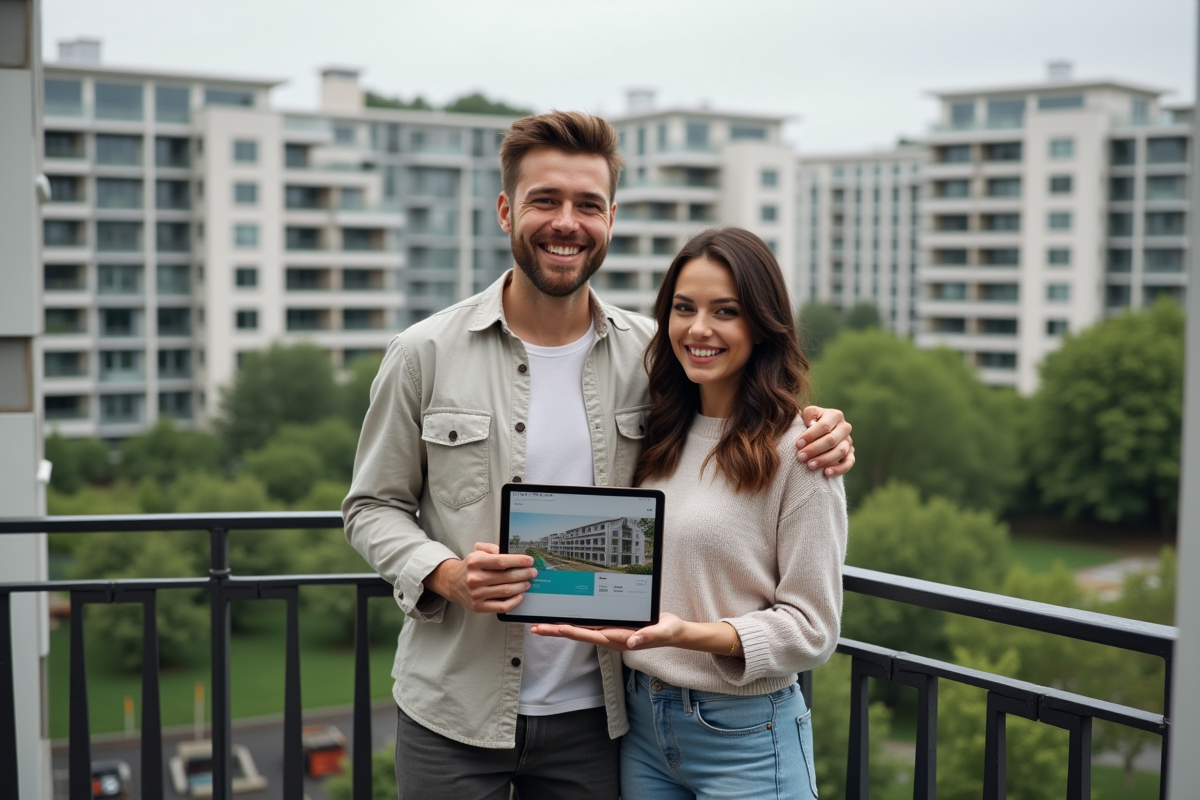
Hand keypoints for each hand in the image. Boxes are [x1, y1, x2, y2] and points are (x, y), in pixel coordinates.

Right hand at [426, 543, 535, 613]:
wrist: (452, 582)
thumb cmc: (470, 566)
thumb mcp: (477, 550)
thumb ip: (491, 547)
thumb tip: (506, 551)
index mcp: (475, 562)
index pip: (501, 561)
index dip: (518, 561)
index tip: (529, 561)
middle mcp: (475, 578)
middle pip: (506, 577)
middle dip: (524, 574)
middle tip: (532, 572)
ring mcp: (476, 594)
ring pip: (506, 591)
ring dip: (521, 587)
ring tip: (528, 582)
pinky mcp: (478, 607)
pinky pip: (501, 606)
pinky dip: (514, 602)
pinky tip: (520, 596)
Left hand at [531, 613, 688, 651]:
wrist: (674, 633)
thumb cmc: (668, 632)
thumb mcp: (662, 631)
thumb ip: (647, 636)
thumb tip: (631, 641)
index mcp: (619, 638)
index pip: (590, 634)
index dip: (571, 631)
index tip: (555, 628)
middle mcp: (611, 637)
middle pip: (578, 634)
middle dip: (556, 631)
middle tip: (535, 628)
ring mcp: (611, 633)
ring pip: (581, 631)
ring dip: (561, 628)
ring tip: (542, 625)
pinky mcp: (613, 627)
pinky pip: (590, 626)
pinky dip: (575, 623)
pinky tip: (564, 620)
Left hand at [798, 406, 854, 476]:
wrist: (816, 432)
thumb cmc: (808, 422)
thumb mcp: (807, 414)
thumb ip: (809, 415)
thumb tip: (812, 424)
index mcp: (835, 415)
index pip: (824, 426)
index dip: (810, 435)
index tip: (798, 444)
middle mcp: (845, 427)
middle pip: (832, 440)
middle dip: (814, 449)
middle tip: (801, 457)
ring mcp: (849, 441)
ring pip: (840, 451)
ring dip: (824, 460)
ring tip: (810, 465)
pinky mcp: (850, 454)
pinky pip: (848, 463)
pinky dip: (839, 469)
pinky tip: (827, 473)